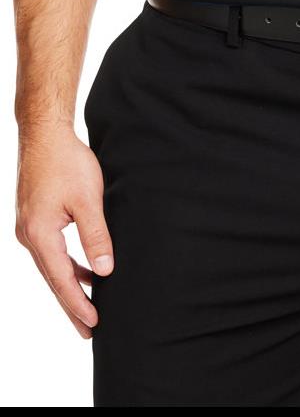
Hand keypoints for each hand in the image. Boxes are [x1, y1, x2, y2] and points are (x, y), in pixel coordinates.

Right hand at [15, 123, 113, 337]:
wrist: (43, 133)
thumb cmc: (66, 161)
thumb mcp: (87, 199)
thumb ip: (96, 236)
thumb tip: (105, 269)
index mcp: (40, 234)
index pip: (62, 280)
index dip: (79, 304)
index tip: (94, 325)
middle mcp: (28, 236)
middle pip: (52, 280)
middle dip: (72, 305)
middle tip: (88, 332)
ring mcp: (28, 228)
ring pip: (51, 267)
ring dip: (69, 286)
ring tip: (88, 308)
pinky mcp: (33, 219)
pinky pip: (50, 251)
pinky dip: (66, 265)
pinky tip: (82, 270)